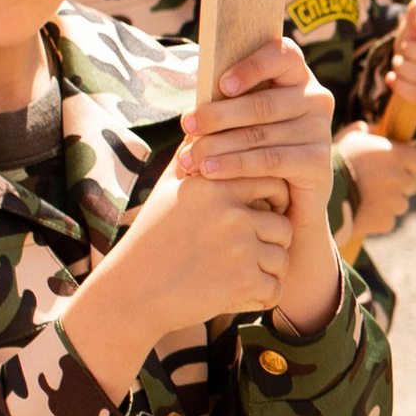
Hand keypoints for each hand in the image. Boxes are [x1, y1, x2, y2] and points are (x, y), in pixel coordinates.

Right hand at [63, 159, 298, 399]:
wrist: (131, 293)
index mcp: (217, 185)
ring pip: (282, 259)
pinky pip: (275, 289)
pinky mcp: (243, 282)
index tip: (262, 216)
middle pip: (284, 225)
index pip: (275, 184)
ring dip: (267, 271)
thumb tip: (205, 118)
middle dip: (274, 240)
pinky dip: (261, 296)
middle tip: (255, 250)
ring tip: (238, 275)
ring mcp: (239, 249)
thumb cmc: (150, 237)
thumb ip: (193, 154)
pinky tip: (236, 294)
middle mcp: (231, 213)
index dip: (274, 203)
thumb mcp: (167, 188)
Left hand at [182, 38, 344, 331]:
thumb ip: (225, 104)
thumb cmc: (251, 154)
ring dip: (219, 145)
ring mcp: (320, 130)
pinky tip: (209, 172)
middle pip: (264, 101)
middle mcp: (315, 98)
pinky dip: (235, 166)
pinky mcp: (319, 162)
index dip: (252, 65)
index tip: (221, 83)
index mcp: (296, 77)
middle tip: (186, 125)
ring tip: (188, 158)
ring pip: (261, 133)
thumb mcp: (240, 123)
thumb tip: (194, 98)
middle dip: (219, 115)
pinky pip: (271, 161)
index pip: (282, 54)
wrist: (284, 208)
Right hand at [339, 124, 415, 237]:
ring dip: (390, 201)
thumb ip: (361, 132)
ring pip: (401, 203)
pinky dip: (379, 218)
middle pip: (412, 182)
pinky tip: (363, 211)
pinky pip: (389, 220)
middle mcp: (400, 178)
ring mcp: (394, 201)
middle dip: (400, 182)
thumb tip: (367, 127)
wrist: (318, 196)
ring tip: (368, 198)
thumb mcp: (346, 139)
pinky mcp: (385, 221)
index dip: (410, 162)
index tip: (399, 164)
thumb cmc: (334, 163)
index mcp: (396, 154)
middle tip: (379, 182)